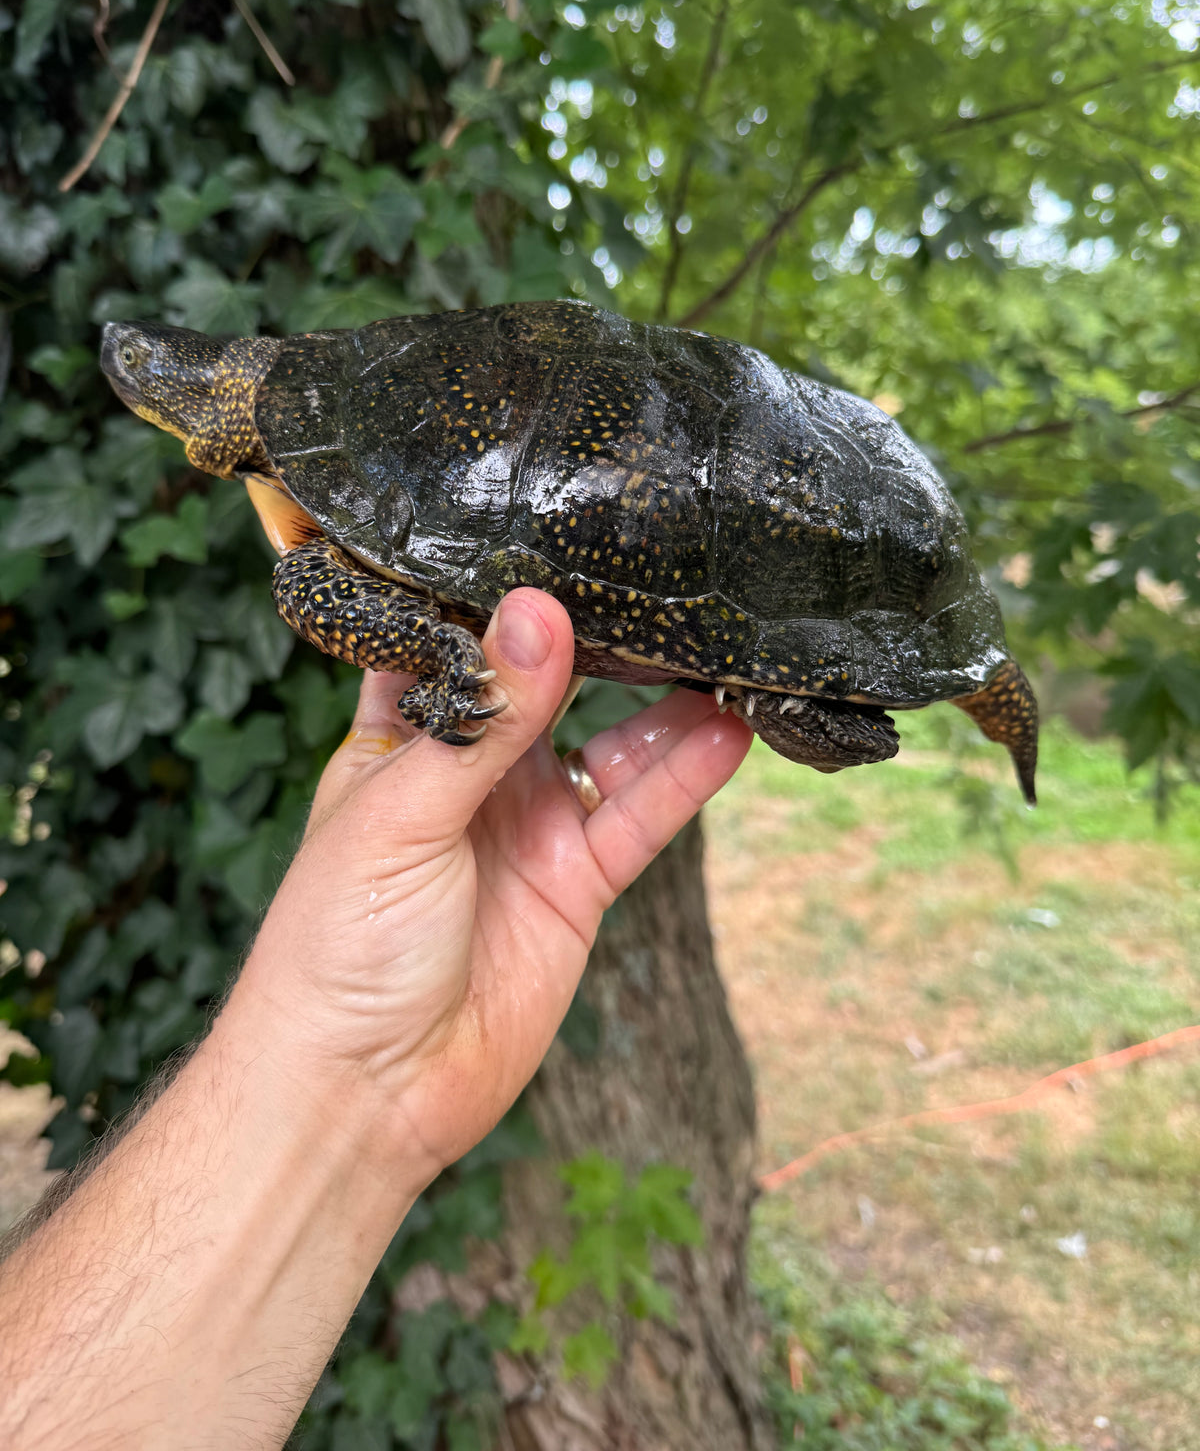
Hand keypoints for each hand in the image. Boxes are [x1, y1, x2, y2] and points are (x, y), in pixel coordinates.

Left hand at [235, 588, 750, 1185]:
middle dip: (601, 636)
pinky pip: (639, 816)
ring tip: (721, 645)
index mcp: (402, 736)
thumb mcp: (401, 813)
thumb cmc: (337, 944)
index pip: (455, 640)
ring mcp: (530, 824)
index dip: (500, 590)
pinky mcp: (577, 882)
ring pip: (612, 744)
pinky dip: (684, 776)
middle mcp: (473, 772)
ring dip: (664, 701)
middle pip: (549, 684)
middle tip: (665, 576)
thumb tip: (538, 613)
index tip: (560, 523)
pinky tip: (727, 730)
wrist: (365, 1091)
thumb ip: (483, 719)